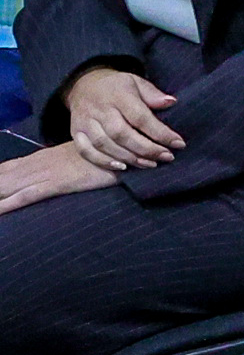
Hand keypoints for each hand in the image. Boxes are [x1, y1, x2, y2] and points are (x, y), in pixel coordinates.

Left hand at [0, 142, 116, 216]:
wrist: (122, 150)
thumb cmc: (104, 156)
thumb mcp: (78, 158)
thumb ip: (63, 164)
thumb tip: (56, 170)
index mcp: (38, 159)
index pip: (4, 169)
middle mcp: (34, 165)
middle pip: (0, 177)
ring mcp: (43, 174)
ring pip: (5, 187)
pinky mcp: (55, 184)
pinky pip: (25, 196)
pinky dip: (8, 204)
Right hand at [66, 69, 181, 172]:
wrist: (83, 85)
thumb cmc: (118, 87)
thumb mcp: (136, 82)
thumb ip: (153, 94)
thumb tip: (171, 102)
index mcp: (117, 95)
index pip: (140, 117)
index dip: (160, 133)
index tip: (179, 143)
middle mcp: (99, 109)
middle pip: (121, 134)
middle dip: (146, 149)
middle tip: (167, 156)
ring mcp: (84, 121)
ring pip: (105, 145)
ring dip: (129, 158)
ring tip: (151, 164)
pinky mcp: (75, 132)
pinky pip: (86, 151)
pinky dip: (103, 161)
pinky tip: (122, 167)